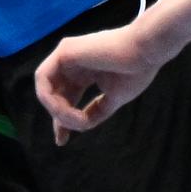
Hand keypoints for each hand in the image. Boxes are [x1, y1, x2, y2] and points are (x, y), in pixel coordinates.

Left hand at [33, 24, 166, 144]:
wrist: (146, 52)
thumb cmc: (135, 71)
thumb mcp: (113, 99)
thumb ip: (96, 111)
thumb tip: (80, 126)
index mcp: (85, 72)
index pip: (65, 97)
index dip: (62, 120)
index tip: (61, 141)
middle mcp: (72, 63)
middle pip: (54, 95)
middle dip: (57, 119)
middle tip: (63, 138)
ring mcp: (67, 55)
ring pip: (47, 91)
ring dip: (58, 112)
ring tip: (79, 122)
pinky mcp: (64, 51)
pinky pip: (44, 81)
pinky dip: (53, 101)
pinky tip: (69, 112)